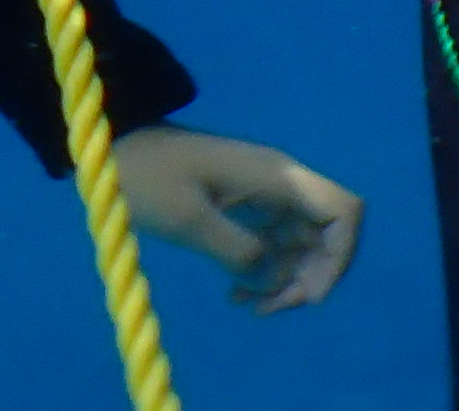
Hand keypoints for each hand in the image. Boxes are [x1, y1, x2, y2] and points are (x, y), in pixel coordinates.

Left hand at [111, 121, 364, 312]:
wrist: (114, 150)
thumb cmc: (148, 178)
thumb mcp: (189, 219)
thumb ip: (238, 250)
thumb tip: (274, 279)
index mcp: (276, 177)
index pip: (344, 210)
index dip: (341, 255)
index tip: (309, 291)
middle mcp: (281, 185)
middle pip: (328, 237)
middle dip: (311, 279)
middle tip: (271, 307)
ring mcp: (265, 198)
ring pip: (303, 248)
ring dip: (286, 283)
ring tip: (250, 305)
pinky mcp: (247, 211)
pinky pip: (274, 248)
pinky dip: (265, 274)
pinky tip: (237, 296)